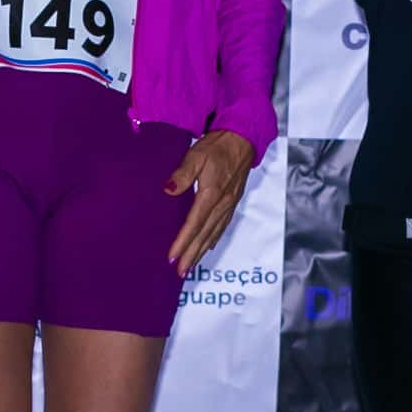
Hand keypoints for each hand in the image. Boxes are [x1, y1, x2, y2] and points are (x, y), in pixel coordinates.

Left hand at [165, 130, 258, 273]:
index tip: (172, 257)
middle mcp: (221, 204)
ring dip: (201, 251)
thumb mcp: (196, 155)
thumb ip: (182, 174)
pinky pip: (222, 226)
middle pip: (204, 235)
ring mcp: (229, 204)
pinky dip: (213, 240)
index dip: (183, 242)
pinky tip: (207, 247)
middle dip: (191, 255)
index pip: (194, 224)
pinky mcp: (232, 202)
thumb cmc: (217, 146)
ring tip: (190, 266)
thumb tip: (168, 190)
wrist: (243, 139)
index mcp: (211, 194)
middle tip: (180, 272)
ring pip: (214, 233)